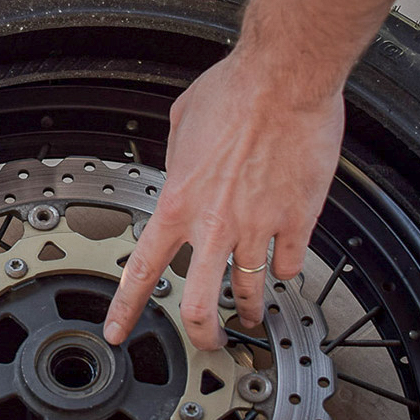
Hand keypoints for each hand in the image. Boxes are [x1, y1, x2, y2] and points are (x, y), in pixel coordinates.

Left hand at [103, 48, 344, 349]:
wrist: (286, 78)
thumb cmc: (235, 91)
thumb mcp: (181, 122)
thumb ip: (176, 159)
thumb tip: (179, 172)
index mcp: (178, 201)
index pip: (142, 268)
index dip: (126, 307)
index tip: (120, 329)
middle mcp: (215, 223)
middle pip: (198, 305)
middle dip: (202, 334)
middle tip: (207, 341)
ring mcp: (258, 227)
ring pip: (251, 293)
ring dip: (250, 308)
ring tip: (252, 312)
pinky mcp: (298, 220)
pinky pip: (292, 265)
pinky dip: (286, 271)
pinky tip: (284, 265)